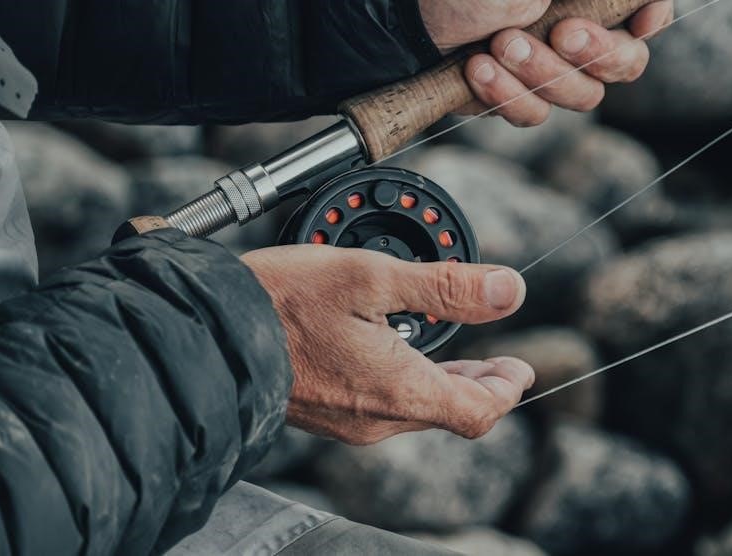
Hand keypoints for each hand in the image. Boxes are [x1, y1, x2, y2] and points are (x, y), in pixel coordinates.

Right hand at [241, 245, 534, 444]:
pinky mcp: (326, 413)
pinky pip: (382, 407)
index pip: (480, 410)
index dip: (507, 389)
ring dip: (444, 383)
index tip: (521, 369)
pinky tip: (401, 355)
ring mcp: (349, 421)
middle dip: (480, 385)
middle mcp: (377, 418)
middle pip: (450, 411)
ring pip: (416, 409)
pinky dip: (407, 383)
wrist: (210, 330)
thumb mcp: (373, 277)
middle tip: (500, 365)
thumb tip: (508, 290)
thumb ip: (446, 287)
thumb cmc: (283, 302)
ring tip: (458, 357)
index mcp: (399, 390)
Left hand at [419, 0, 673, 125]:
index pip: (646, 12)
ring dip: (543, 74)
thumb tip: (617, 4)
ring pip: (582, 96)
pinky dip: (509, 96)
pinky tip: (479, 70)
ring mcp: (546, 69)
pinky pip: (534, 114)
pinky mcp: (516, 97)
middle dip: (597, 53)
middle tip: (562, 33)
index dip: (652, 17)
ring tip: (500, 45)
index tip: (643, 18)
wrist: (399, 24)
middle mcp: (573, 31)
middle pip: (626, 63)